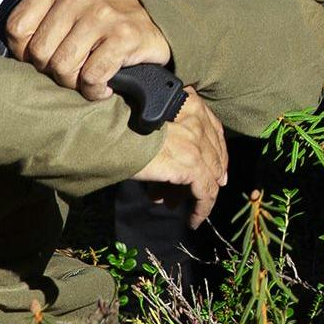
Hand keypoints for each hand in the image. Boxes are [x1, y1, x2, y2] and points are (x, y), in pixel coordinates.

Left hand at [0, 0, 172, 99]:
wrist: (153, 21)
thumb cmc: (97, 22)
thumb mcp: (57, 13)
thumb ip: (14, 22)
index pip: (16, 29)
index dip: (25, 53)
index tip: (44, 54)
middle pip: (38, 53)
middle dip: (52, 70)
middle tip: (70, 67)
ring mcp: (102, 13)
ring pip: (63, 67)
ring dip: (74, 82)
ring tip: (86, 76)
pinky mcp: (123, 35)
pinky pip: (91, 77)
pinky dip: (95, 90)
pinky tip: (104, 84)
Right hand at [130, 87, 229, 227]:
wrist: (107, 134)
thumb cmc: (120, 127)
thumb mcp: (152, 125)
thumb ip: (172, 137)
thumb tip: (180, 169)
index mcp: (189, 103)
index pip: (213, 130)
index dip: (216, 153)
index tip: (214, 172)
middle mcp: (197, 119)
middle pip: (213, 154)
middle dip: (204, 176)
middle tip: (192, 194)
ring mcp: (196, 142)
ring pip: (210, 175)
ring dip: (195, 194)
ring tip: (174, 204)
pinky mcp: (192, 164)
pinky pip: (206, 192)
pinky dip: (202, 209)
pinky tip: (193, 220)